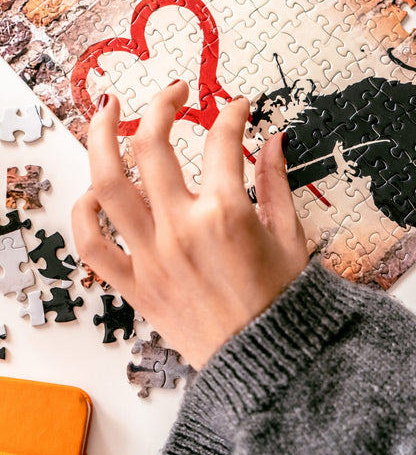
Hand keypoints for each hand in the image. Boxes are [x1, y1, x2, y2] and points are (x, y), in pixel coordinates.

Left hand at [71, 83, 307, 368]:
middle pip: (151, 145)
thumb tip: (274, 140)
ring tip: (107, 111)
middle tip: (172, 90)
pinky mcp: (135, 285)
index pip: (223, 140)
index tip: (238, 108)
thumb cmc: (283, 304)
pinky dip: (84, 213)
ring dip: (101, 138)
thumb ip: (278, 181)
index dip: (233, 114)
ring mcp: (152, 256)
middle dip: (161, 104)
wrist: (267, 363)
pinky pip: (92, 244)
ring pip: (107, 182)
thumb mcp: (291, 236)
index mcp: (228, 214)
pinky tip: (93, 191)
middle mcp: (182, 229)